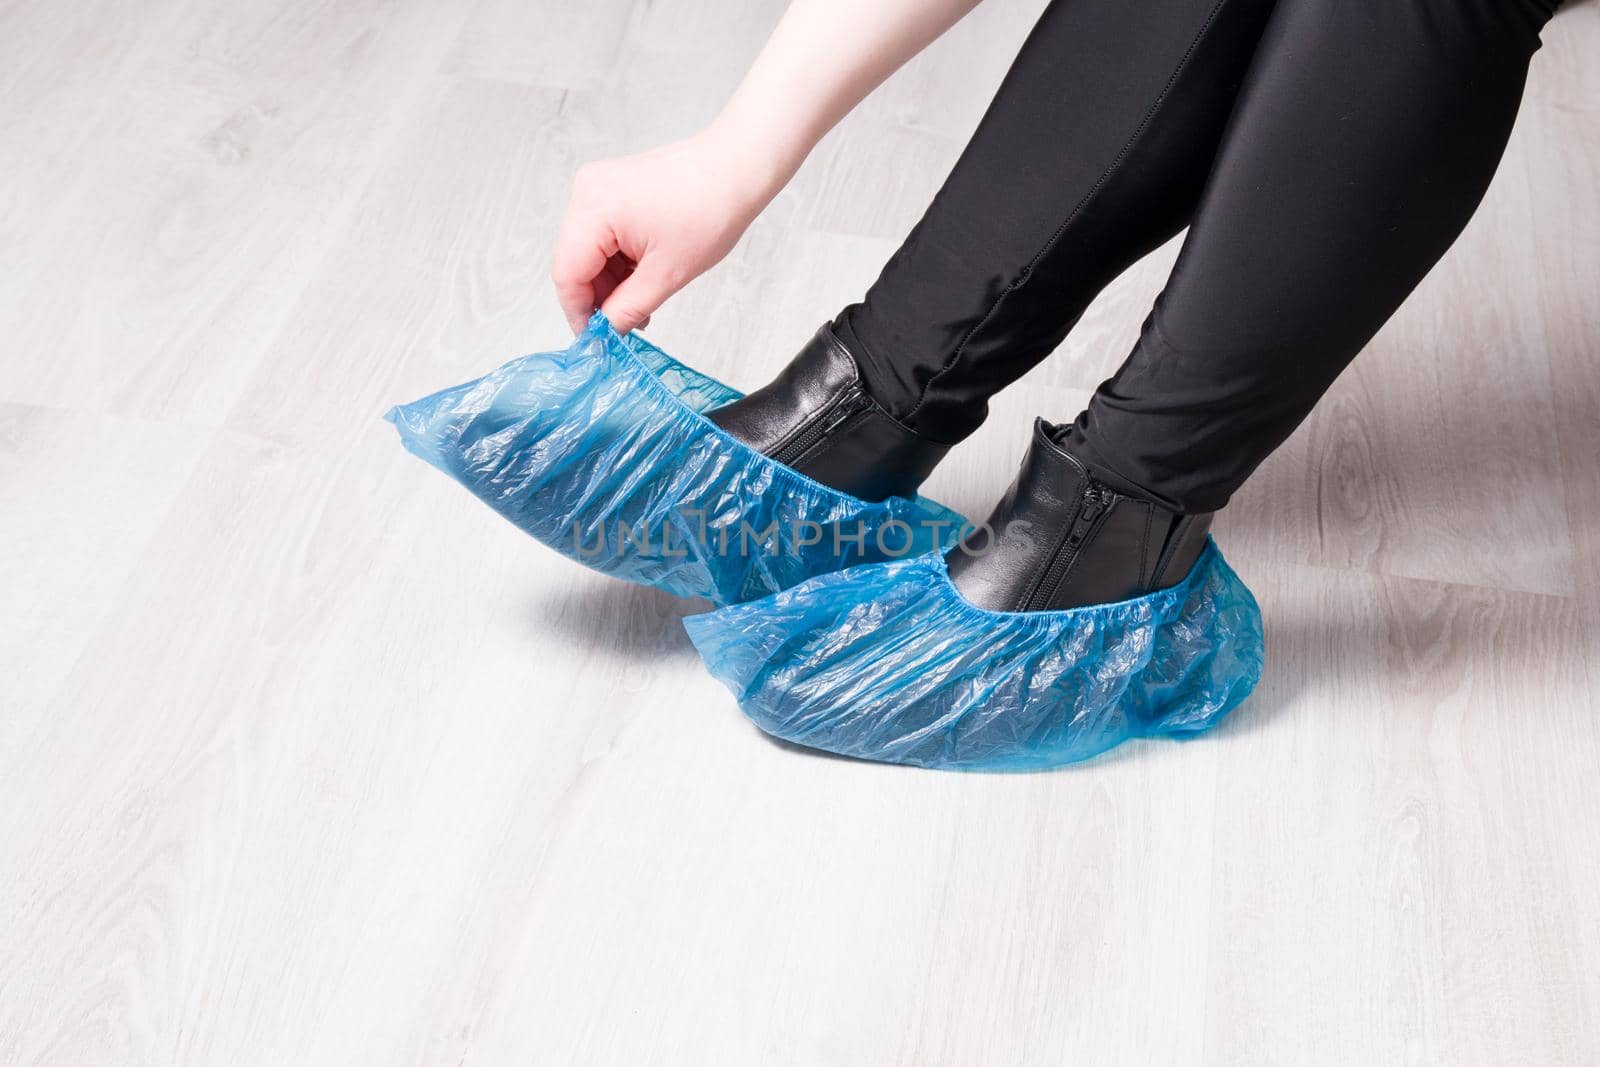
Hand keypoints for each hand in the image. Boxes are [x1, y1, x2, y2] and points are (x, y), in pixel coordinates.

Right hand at [551, 130, 779, 334]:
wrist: (737, 168)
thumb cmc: (711, 209)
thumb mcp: (667, 274)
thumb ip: (627, 309)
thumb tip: (604, 335)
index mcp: (594, 208)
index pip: (567, 274)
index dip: (578, 313)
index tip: (594, 341)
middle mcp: (587, 192)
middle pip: (574, 262)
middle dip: (597, 298)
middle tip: (623, 326)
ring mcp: (598, 188)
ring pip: (588, 252)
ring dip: (610, 282)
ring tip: (641, 304)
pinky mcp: (612, 189)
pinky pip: (602, 235)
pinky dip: (618, 262)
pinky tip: (641, 279)